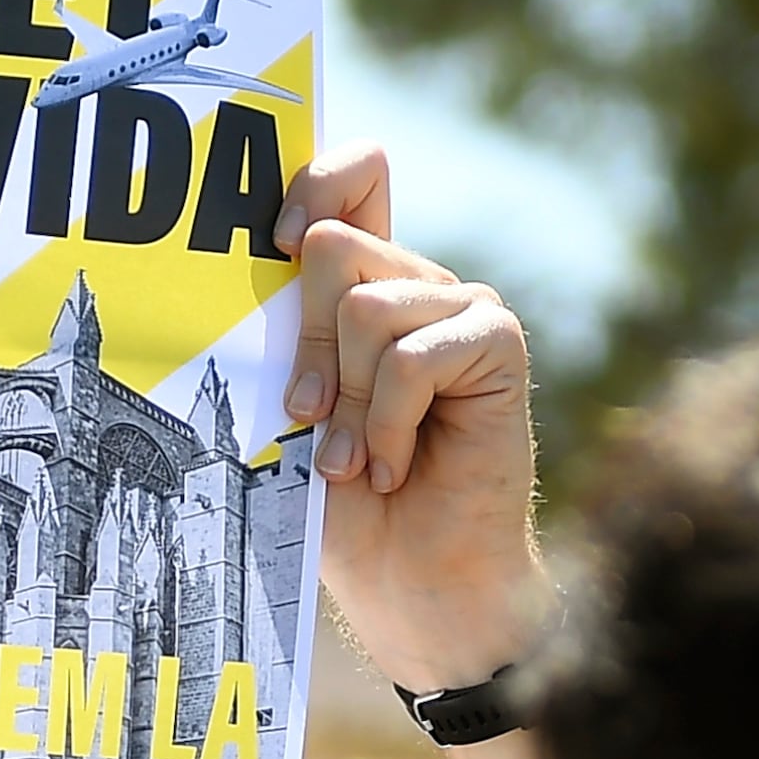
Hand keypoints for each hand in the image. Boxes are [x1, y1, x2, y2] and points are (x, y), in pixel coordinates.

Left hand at [277, 146, 542, 693]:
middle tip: (309, 418)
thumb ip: (286, 332)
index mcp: (366, 283)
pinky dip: (387, 423)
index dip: (310, 186)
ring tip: (355, 459)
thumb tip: (261, 265)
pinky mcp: (497, 343)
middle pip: (331, 248)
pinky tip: (395, 467)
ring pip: (366, 308)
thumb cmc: (346, 504)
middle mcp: (417, 282)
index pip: (352, 178)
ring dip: (346, 401)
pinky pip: (412, 356)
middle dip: (304, 345)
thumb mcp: (293, 406)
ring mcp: (461, 307)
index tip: (269, 246)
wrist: (411, 580)